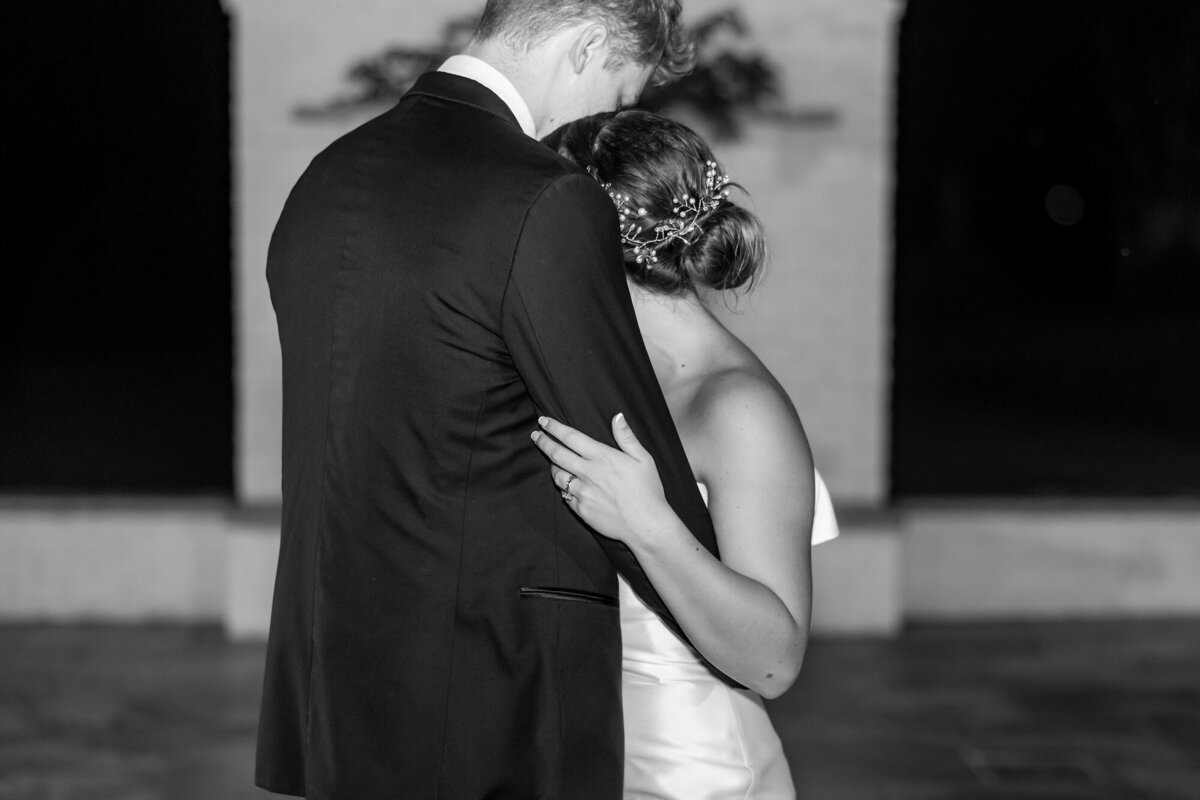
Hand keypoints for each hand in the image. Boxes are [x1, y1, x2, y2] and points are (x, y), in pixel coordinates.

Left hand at [531, 413, 672, 546]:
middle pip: (557, 454)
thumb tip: (617, 416)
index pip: (571, 437)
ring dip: (552, 466)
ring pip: (557, 475)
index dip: (554, 428)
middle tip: (535, 436)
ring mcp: (582, 492)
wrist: (646, 525)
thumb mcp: (643, 459)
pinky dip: (564, 488)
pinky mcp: (581, 509)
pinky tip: (567, 485)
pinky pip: (565, 495)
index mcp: (602, 457)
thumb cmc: (648, 491)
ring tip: (553, 461)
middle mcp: (588, 473)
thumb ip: (627, 437)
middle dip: (543, 442)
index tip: (543, 422)